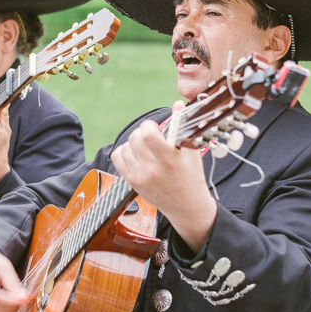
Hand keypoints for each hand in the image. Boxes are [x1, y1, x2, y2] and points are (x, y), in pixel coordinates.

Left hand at [110, 101, 216, 251]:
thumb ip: (182, 126)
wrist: (187, 207)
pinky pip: (118, 158)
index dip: (150, 126)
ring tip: (145, 146)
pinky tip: (135, 153)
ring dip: (134, 142)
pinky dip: (124, 152)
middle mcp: (152, 168)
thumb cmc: (192, 178)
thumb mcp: (192, 152)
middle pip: (135, 138)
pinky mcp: (132, 182)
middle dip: (142, 132)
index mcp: (169, 159)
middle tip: (151, 136)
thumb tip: (178, 104)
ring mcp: (140, 176)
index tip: (156, 128)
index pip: (148, 134)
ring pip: (126, 147)